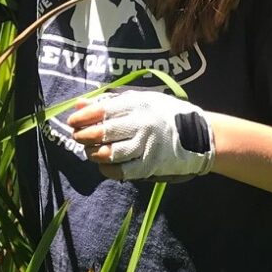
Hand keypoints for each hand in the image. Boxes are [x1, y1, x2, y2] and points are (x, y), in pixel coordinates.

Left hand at [69, 90, 215, 181]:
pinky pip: (121, 171)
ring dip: (93, 153)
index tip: (72, 121)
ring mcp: (146, 147)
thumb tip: (79, 104)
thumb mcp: (141, 100)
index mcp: (139, 105)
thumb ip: (110, 102)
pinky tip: (102, 164)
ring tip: (89, 149)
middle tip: (76, 136)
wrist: (199, 137)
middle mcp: (142, 125)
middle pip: (104, 133)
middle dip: (84, 135)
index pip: (104, 110)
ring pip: (110, 153)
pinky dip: (107, 169)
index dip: (84, 117)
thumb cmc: (165, 114)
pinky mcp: (150, 166)